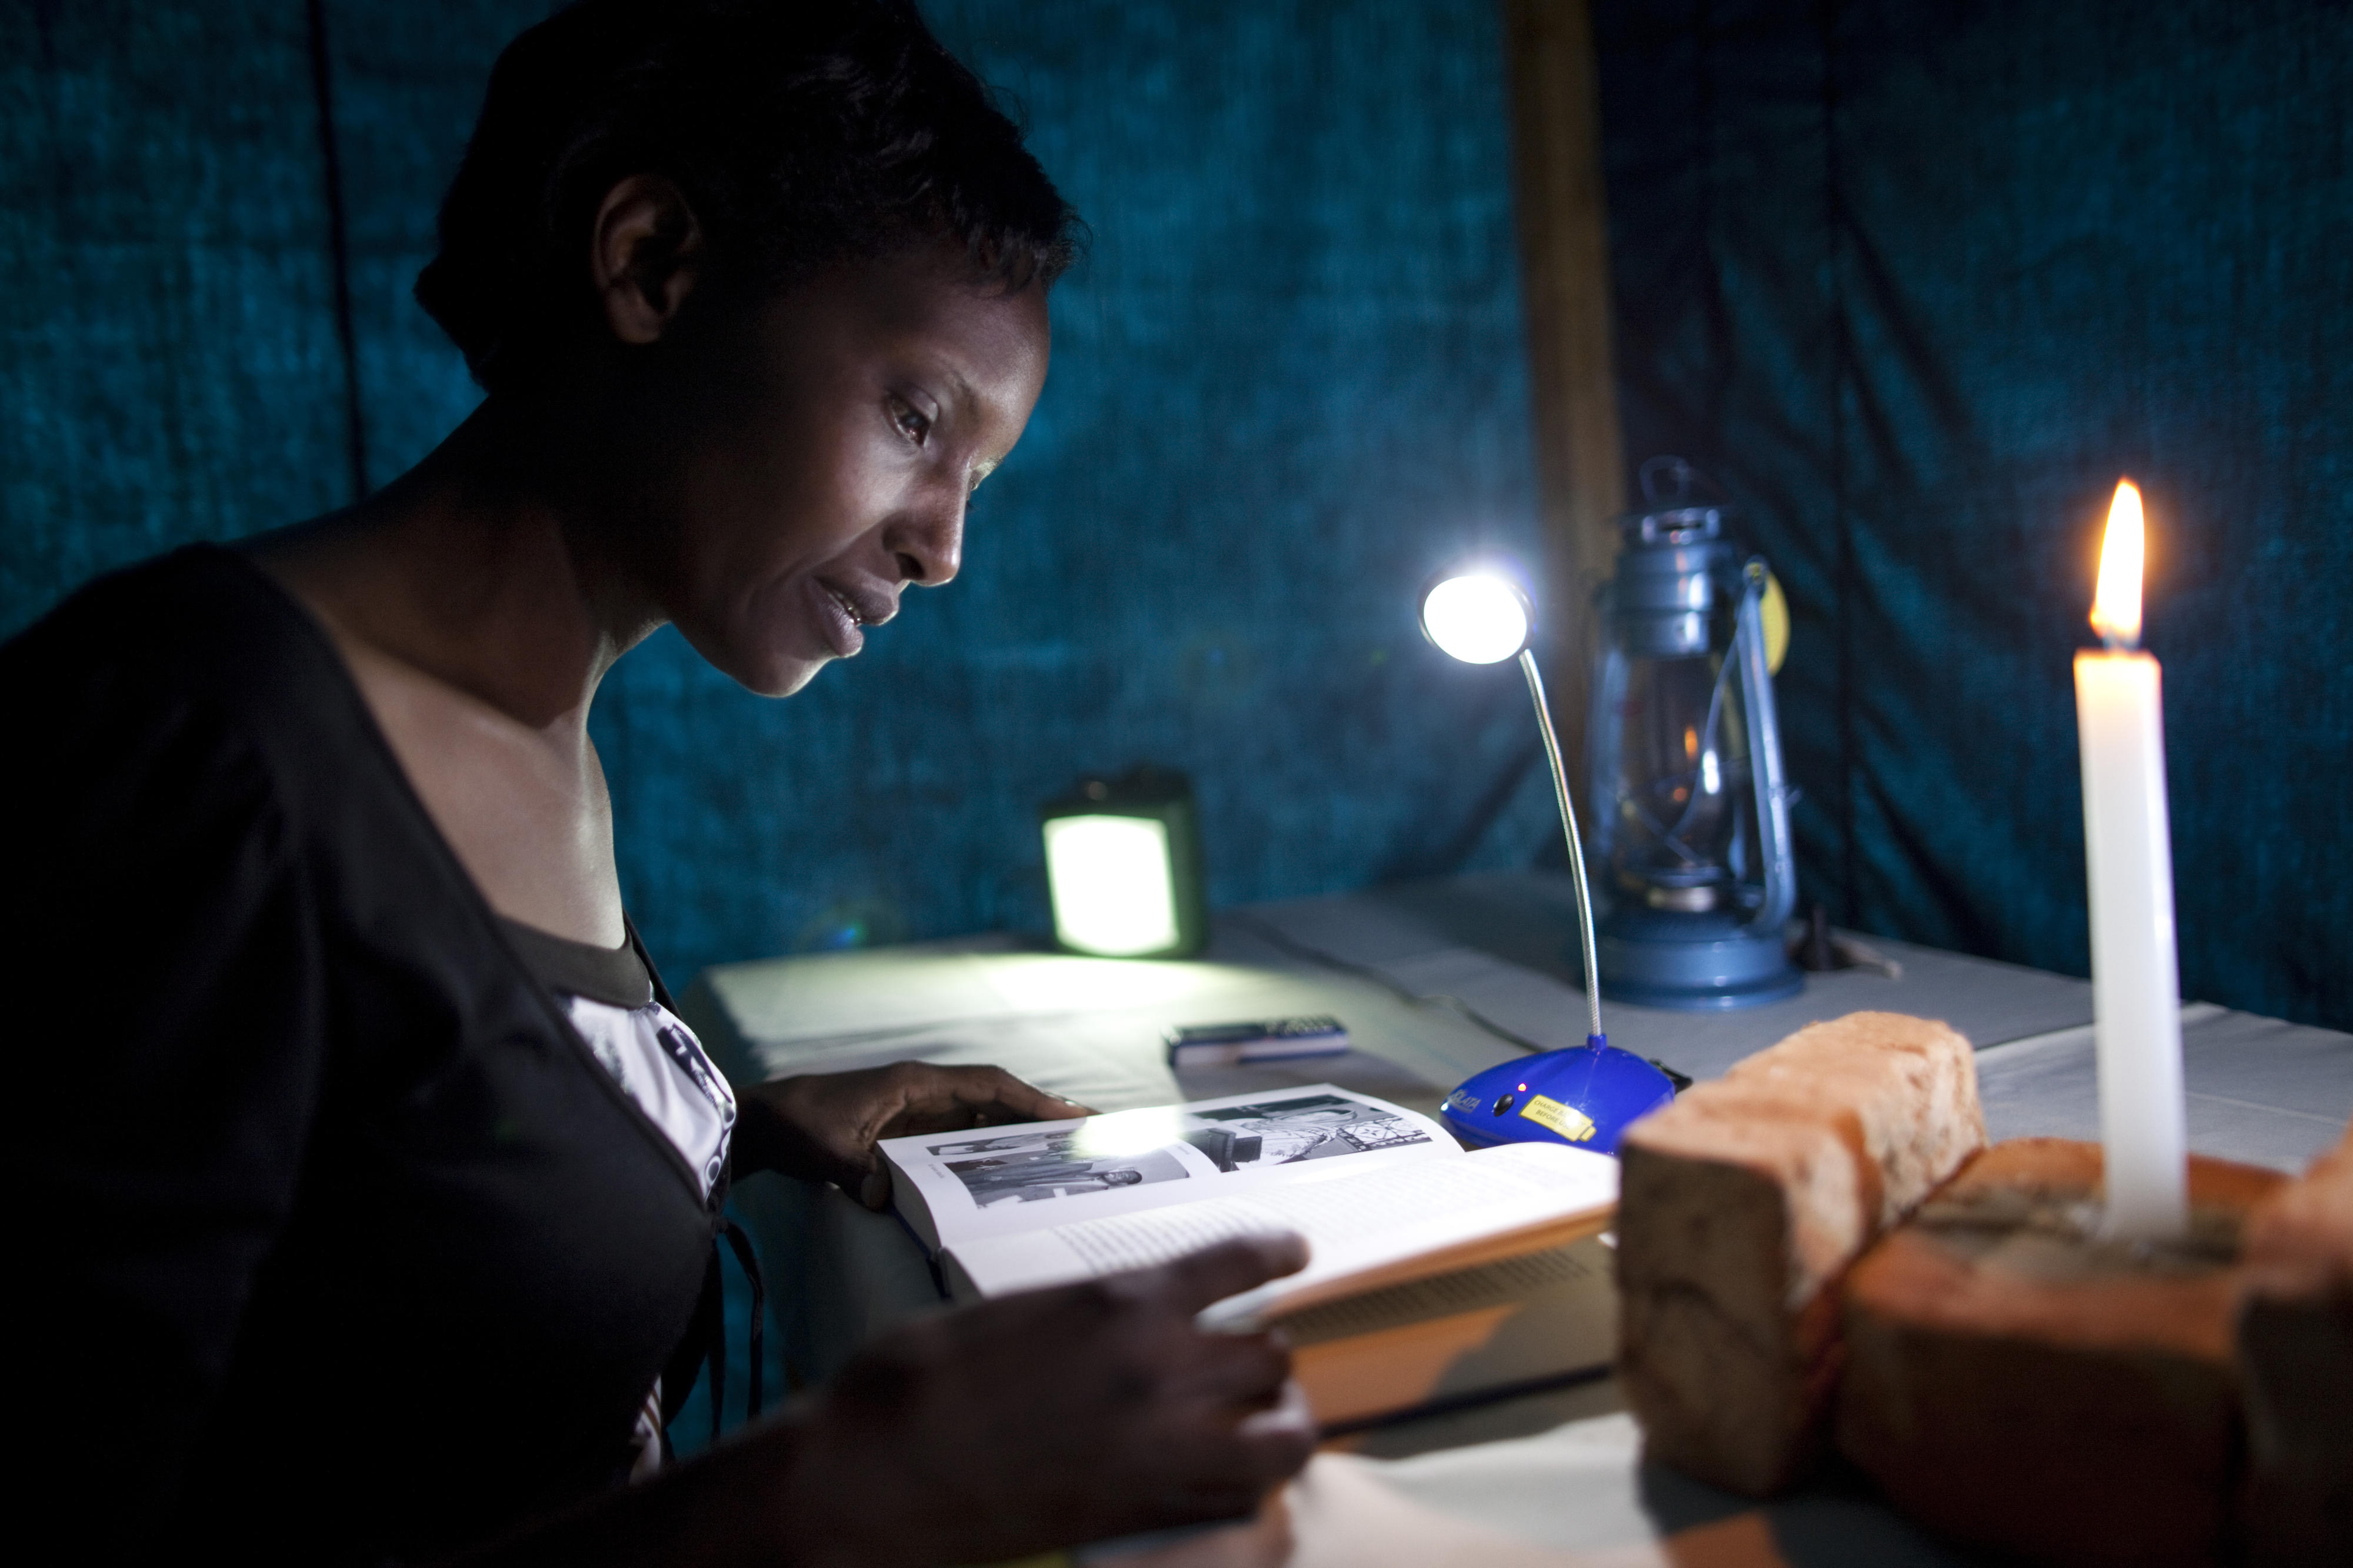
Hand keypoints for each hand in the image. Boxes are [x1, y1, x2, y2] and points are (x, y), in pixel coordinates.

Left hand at [735, 1062, 1088, 1205]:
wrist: (759, 1121)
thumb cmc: (795, 1125)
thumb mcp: (827, 1151)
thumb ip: (860, 1173)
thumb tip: (889, 1200)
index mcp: (915, 1083)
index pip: (988, 1086)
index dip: (1032, 1100)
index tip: (1072, 1114)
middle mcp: (923, 1092)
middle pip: (995, 1099)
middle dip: (1041, 1114)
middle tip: (1090, 1131)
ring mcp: (915, 1111)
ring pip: (981, 1119)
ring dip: (1018, 1133)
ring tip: (1063, 1153)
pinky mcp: (904, 1131)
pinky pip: (958, 1139)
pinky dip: (986, 1150)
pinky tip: (1008, 1170)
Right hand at [780, 1235, 1315, 1566]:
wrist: (876, 1471)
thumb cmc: (921, 1376)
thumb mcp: (1017, 1308)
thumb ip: (1093, 1311)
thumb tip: (1130, 1317)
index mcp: (1123, 1303)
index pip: (1241, 1263)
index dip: (1277, 1253)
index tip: (1294, 1253)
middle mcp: (1159, 1372)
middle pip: (1272, 1355)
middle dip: (1263, 1354)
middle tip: (1244, 1357)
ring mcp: (1160, 1450)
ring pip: (1284, 1437)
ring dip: (1278, 1422)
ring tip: (1259, 1421)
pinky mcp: (1145, 1515)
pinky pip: (1238, 1501)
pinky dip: (1244, 1485)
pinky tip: (1223, 1476)